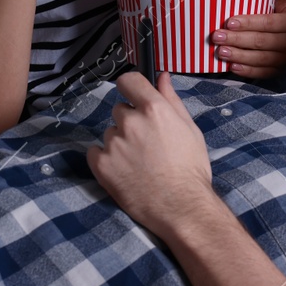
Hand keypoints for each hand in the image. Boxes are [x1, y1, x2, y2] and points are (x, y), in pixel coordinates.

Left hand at [86, 71, 214, 241]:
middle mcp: (131, 122)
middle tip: (146, 144)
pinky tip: (124, 171)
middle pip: (120, 110)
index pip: (128, 80)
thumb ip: (172, 100)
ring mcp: (114, 144)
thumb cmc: (190, 169)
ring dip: (120, 143)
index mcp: (154, 109)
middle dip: (130, 122)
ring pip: (110, 133)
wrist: (182, 207)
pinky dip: (106, 159)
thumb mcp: (189, 129)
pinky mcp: (101, 165)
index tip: (134, 96)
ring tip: (139, 164)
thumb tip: (162, 77)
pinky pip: (95, 152)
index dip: (131, 87)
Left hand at [211, 0, 285, 77]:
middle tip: (216, 36)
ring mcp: (285, 58)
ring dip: (239, 56)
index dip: (250, 23)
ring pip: (261, 59)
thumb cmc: (283, 7)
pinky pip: (262, 73)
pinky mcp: (278, 70)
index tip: (229, 21)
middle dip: (238, 40)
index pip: (270, 23)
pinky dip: (247, 71)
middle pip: (262, 43)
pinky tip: (232, 66)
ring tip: (219, 51)